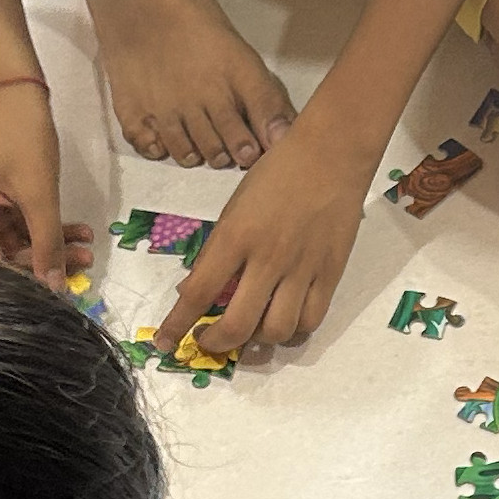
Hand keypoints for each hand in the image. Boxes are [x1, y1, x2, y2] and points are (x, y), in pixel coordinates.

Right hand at [0, 88, 92, 291]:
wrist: (21, 92)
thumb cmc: (20, 137)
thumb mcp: (38, 195)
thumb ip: (46, 243)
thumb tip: (53, 286)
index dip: (11, 280)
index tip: (45, 291)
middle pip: (1, 255)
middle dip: (41, 262)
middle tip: (79, 269)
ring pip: (19, 240)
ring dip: (52, 245)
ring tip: (87, 253)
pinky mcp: (5, 198)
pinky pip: (26, 223)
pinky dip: (50, 228)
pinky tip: (79, 233)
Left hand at [154, 123, 371, 355]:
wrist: (331, 155)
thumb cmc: (276, 174)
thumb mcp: (234, 207)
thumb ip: (216, 251)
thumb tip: (194, 291)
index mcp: (236, 237)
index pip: (199, 294)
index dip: (177, 325)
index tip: (166, 343)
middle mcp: (268, 259)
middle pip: (238, 326)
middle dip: (216, 343)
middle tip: (209, 340)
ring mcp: (302, 269)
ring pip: (277, 331)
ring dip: (257, 341)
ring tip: (250, 330)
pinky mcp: (331, 274)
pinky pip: (311, 320)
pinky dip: (293, 331)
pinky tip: (283, 321)